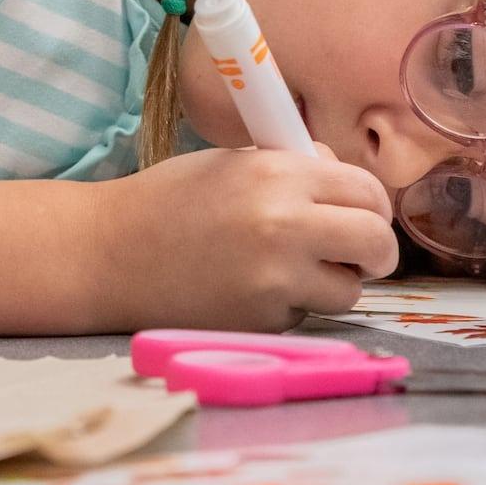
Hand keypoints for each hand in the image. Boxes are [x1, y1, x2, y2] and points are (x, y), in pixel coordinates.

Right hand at [94, 143, 399, 331]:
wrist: (109, 254)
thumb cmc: (168, 200)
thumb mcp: (233, 164)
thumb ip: (294, 169)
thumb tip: (349, 186)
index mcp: (279, 174)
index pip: (367, 190)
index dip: (372, 205)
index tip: (364, 214)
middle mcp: (285, 225)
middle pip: (376, 243)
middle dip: (377, 251)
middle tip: (362, 254)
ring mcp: (274, 280)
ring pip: (349, 289)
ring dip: (333, 282)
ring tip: (292, 270)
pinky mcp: (261, 320)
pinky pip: (304, 314)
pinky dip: (290, 305)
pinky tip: (250, 289)